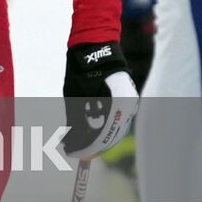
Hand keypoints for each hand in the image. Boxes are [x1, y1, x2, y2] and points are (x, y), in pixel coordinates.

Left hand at [62, 41, 139, 158]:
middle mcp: (129, 108)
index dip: (85, 148)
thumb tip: (70, 145)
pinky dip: (101, 127)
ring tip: (76, 141)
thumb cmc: (82, 71)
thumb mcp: (74, 98)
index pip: (102, 136)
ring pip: (113, 130)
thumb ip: (75, 122)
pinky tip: (87, 130)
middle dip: (90, 145)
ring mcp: (130, 105)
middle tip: (72, 150)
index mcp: (118, 105)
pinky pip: (115, 121)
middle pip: (110, 137)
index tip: (71, 154)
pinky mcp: (127, 102)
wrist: (95, 48)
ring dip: (95, 137)